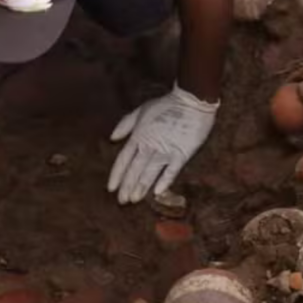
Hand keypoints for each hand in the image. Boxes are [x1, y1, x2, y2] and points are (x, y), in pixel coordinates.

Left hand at [107, 83, 218, 203]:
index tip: (111, 188)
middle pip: (135, 170)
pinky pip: (171, 170)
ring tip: (134, 200)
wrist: (191, 102)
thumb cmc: (165, 105)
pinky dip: (164, 181)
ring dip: (141, 187)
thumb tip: (112, 138)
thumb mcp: (141, 110)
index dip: (116, 175)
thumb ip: (125, 124)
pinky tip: (157, 192)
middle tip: (121, 201)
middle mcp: (150, 146)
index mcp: (138, 136)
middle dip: (127, 186)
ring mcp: (166, 150)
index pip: (123, 159)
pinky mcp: (182, 153)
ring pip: (150, 173)